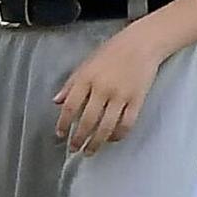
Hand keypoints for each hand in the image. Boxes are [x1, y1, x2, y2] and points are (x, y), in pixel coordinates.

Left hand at [53, 27, 161, 154]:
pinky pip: (127, 123)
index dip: (63, 123)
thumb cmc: (110, 53)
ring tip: (90, 151)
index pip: (71, 106)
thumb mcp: (85, 65)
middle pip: (88, 120)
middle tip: (74, 148)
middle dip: (79, 138)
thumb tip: (57, 101)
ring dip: (97, 142)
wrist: (140, 45)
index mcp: (86, 78)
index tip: (59, 134)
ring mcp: (121, 96)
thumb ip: (70, 84)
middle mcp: (102, 89)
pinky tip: (112, 139)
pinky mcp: (137, 100)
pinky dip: (118, 135)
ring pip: (106, 126)